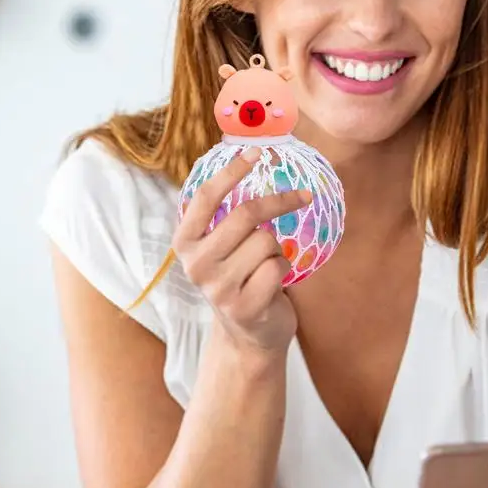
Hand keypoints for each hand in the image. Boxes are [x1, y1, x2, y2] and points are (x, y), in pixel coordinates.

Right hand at [173, 146, 308, 359]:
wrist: (248, 335)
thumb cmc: (240, 276)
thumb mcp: (223, 246)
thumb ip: (228, 214)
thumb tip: (252, 154)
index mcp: (185, 242)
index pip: (205, 197)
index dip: (231, 172)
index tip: (257, 151)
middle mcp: (195, 264)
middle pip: (245, 214)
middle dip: (280, 202)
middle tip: (303, 196)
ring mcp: (217, 288)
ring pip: (266, 241)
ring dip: (277, 249)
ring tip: (266, 265)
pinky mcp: (243, 307)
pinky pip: (278, 267)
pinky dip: (284, 270)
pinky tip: (272, 284)